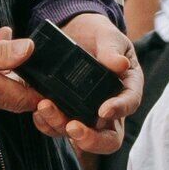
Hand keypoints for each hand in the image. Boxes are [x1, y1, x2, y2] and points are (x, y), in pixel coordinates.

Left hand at [26, 12, 141, 156]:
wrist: (74, 30)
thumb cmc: (97, 34)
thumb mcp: (107, 35)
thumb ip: (112, 49)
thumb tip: (120, 64)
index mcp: (127, 88)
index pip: (130, 104)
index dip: (119, 110)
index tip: (104, 110)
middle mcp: (109, 108)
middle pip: (109, 138)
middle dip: (91, 139)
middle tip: (73, 128)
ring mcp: (87, 115)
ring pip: (79, 136)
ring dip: (60, 126)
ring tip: (45, 107)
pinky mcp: (66, 113)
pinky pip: (57, 128)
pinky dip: (46, 124)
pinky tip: (38, 112)